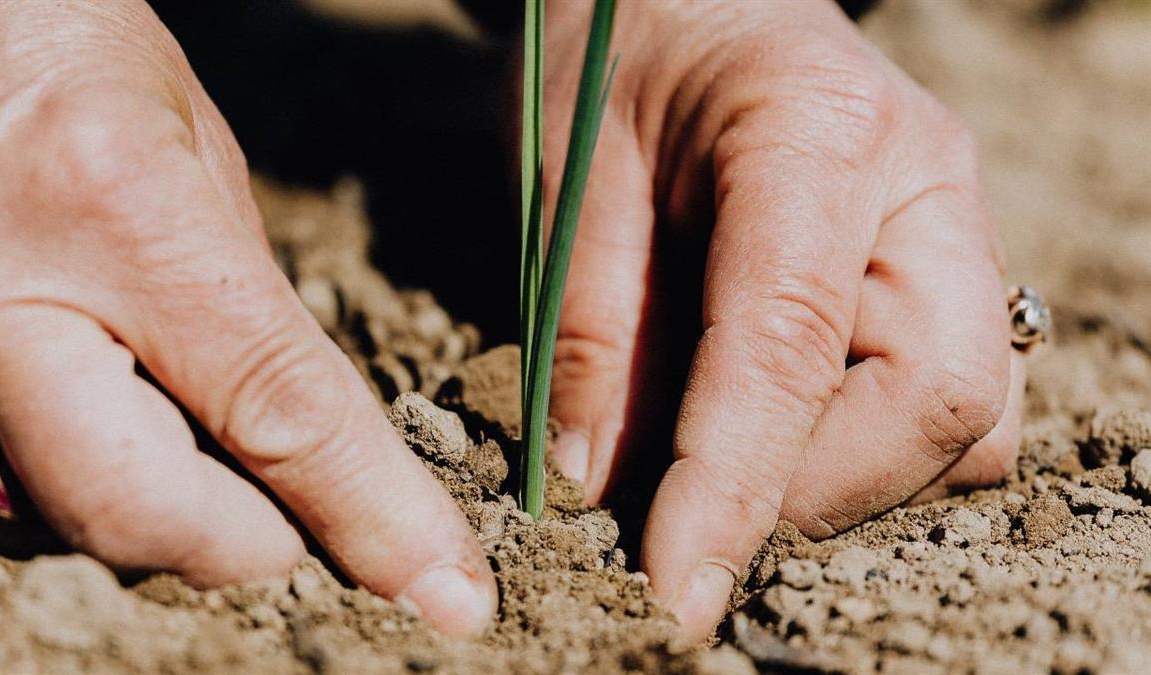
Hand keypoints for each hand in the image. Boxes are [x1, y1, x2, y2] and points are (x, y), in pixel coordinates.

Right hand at [0, 1, 492, 636]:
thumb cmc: (56, 38)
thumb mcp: (190, 139)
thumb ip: (246, 295)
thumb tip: (297, 426)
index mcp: (121, 210)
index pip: (281, 412)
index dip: (378, 517)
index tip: (447, 590)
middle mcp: (2, 299)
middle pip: (150, 517)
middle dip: (253, 544)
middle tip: (299, 516)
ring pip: (66, 519)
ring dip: (164, 509)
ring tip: (194, 431)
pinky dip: (80, 480)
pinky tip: (108, 414)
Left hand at [542, 0, 1022, 641]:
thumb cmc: (613, 57)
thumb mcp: (569, 179)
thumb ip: (589, 331)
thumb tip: (600, 486)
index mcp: (816, 134)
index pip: (792, 346)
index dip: (733, 487)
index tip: (675, 588)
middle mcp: (923, 184)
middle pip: (938, 401)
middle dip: (811, 492)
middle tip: (692, 509)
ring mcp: (953, 226)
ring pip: (968, 418)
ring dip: (847, 477)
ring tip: (729, 457)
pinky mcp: (945, 267)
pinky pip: (952, 399)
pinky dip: (867, 447)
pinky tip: (776, 421)